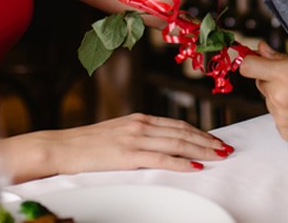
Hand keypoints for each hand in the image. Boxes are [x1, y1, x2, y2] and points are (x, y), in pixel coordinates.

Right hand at [27, 113, 232, 175]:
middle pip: (183, 132)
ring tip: (218, 156)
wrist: (61, 147)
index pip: (178, 124)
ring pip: (177, 143)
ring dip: (201, 150)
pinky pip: (161, 158)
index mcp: (140, 119)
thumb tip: (160, 144)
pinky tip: (194, 167)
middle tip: (226, 148)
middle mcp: (141, 125)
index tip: (216, 140)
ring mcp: (135, 139)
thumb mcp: (118, 134)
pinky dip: (181, 162)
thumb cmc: (87, 144)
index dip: (200, 132)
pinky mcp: (127, 154)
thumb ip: (139, 136)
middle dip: (207, 141)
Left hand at [239, 42, 287, 150]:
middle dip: (272, 79)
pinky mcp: (287, 134)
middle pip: (260, 83)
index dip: (249, 61)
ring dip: (281, 98)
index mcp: (285, 76)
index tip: (252, 60)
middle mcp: (279, 98)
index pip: (247, 67)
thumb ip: (282, 58)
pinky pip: (279, 118)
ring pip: (270, 102)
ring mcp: (282, 118)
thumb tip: (262, 49)